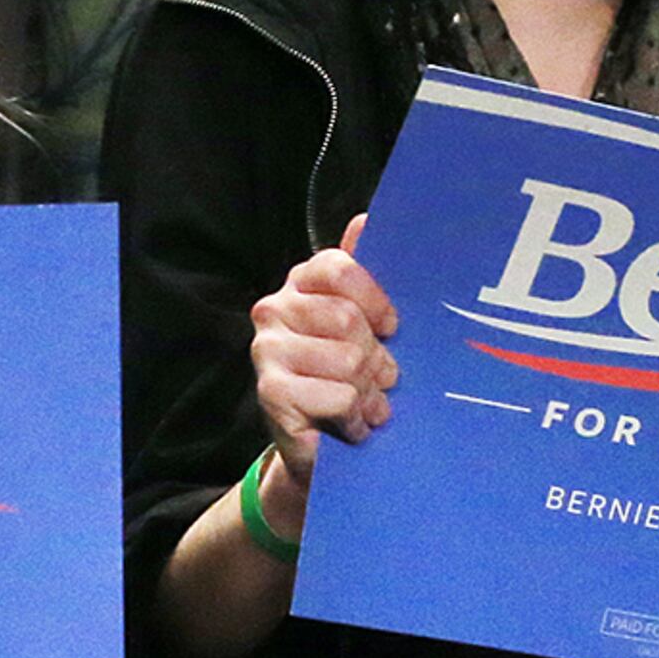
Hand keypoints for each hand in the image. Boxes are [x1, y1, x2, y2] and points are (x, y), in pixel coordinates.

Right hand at [248, 219, 395, 495]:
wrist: (321, 439)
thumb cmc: (348, 369)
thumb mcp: (366, 319)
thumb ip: (366, 271)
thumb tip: (368, 218)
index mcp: (303, 283)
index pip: (340, 268)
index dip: (375, 300)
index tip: (391, 326)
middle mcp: (275, 309)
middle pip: (348, 319)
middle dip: (377, 355)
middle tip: (384, 376)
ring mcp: (267, 349)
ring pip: (347, 360)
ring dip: (369, 389)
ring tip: (369, 402)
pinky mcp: (270, 391)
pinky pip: (338, 395)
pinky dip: (355, 414)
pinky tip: (353, 423)